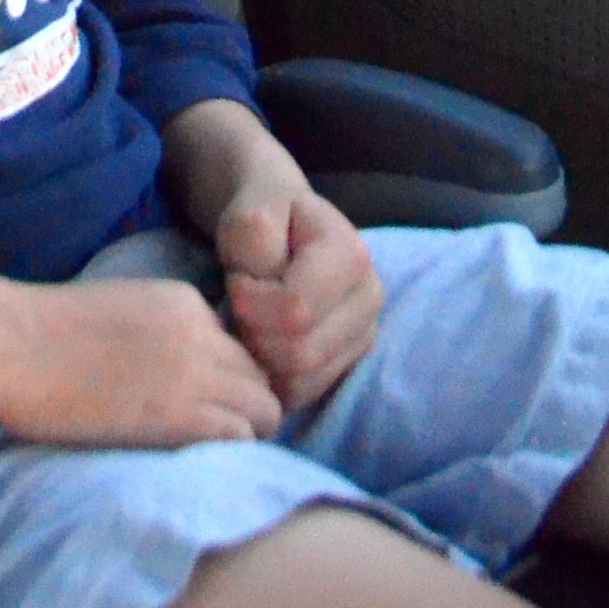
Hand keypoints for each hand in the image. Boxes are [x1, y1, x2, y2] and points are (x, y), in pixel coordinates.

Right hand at [0, 275, 283, 446]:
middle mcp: (201, 332)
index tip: (209, 402)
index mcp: (184, 302)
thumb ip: (160, 331)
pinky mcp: (180, 416)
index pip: (236, 345)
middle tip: (219, 435)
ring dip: (246, 430)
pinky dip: (231, 451)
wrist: (13, 344)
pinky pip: (238, 436)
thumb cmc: (46, 332)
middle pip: (260, 375)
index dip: (228, 378)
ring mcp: (195, 373)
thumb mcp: (122, 309)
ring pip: (263, 407)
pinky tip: (201, 462)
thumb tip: (172, 371)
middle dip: (249, 405)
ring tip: (211, 454)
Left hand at [214, 179, 383, 416]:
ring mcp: (364, 334)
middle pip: (300, 352)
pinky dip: (272, 375)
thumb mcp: (249, 215)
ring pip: (301, 379)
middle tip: (242, 304)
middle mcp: (370, 298)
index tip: (238, 280)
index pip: (295, 310)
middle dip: (254, 332)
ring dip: (261, 355)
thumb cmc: (265, 221)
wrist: (283, 229)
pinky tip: (264, 341)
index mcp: (352, 254)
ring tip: (254, 319)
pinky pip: (301, 393)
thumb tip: (267, 296)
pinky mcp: (348, 362)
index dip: (251, 302)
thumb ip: (254, 240)